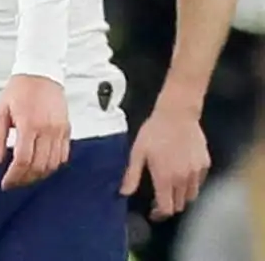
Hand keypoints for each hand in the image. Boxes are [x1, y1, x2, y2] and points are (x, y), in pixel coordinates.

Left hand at [0, 73, 69, 189]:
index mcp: (29, 125)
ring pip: (53, 164)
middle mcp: (48, 130)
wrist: (41, 73)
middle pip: (39, 166)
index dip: (14, 176)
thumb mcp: (0, 111)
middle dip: (25, 179)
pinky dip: (52, 165)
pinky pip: (63, 156)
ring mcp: (60, 131)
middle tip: (14, 182)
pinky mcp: (67, 130)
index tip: (6, 183)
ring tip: (25, 176)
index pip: (23, 160)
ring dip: (39, 175)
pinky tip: (41, 166)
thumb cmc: (19, 90)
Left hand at [122, 102, 209, 219]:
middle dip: (169, 205)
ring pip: (192, 196)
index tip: (153, 212)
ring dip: (181, 196)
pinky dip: (191, 184)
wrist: (177, 114)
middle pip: (180, 205)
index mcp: (165, 178)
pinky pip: (200, 182)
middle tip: (159, 198)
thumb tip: (123, 193)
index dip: (159, 214)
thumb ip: (132, 175)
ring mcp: (196, 172)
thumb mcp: (137, 152)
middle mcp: (183, 179)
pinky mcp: (205, 164)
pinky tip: (182, 174)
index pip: (167, 208)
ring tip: (171, 187)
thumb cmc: (154, 131)